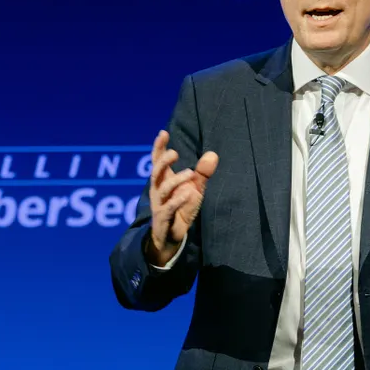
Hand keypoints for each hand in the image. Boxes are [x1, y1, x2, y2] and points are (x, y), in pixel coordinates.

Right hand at [144, 130, 218, 266]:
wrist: (171, 237)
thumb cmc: (181, 208)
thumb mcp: (194, 189)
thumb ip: (202, 173)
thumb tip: (213, 154)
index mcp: (163, 180)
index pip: (157, 161)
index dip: (158, 147)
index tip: (163, 132)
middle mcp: (157, 190)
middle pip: (156, 172)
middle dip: (163, 161)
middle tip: (175, 153)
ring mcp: (159, 205)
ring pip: (162, 189)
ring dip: (176, 180)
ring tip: (190, 173)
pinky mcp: (163, 219)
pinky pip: (168, 208)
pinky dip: (177, 201)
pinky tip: (188, 194)